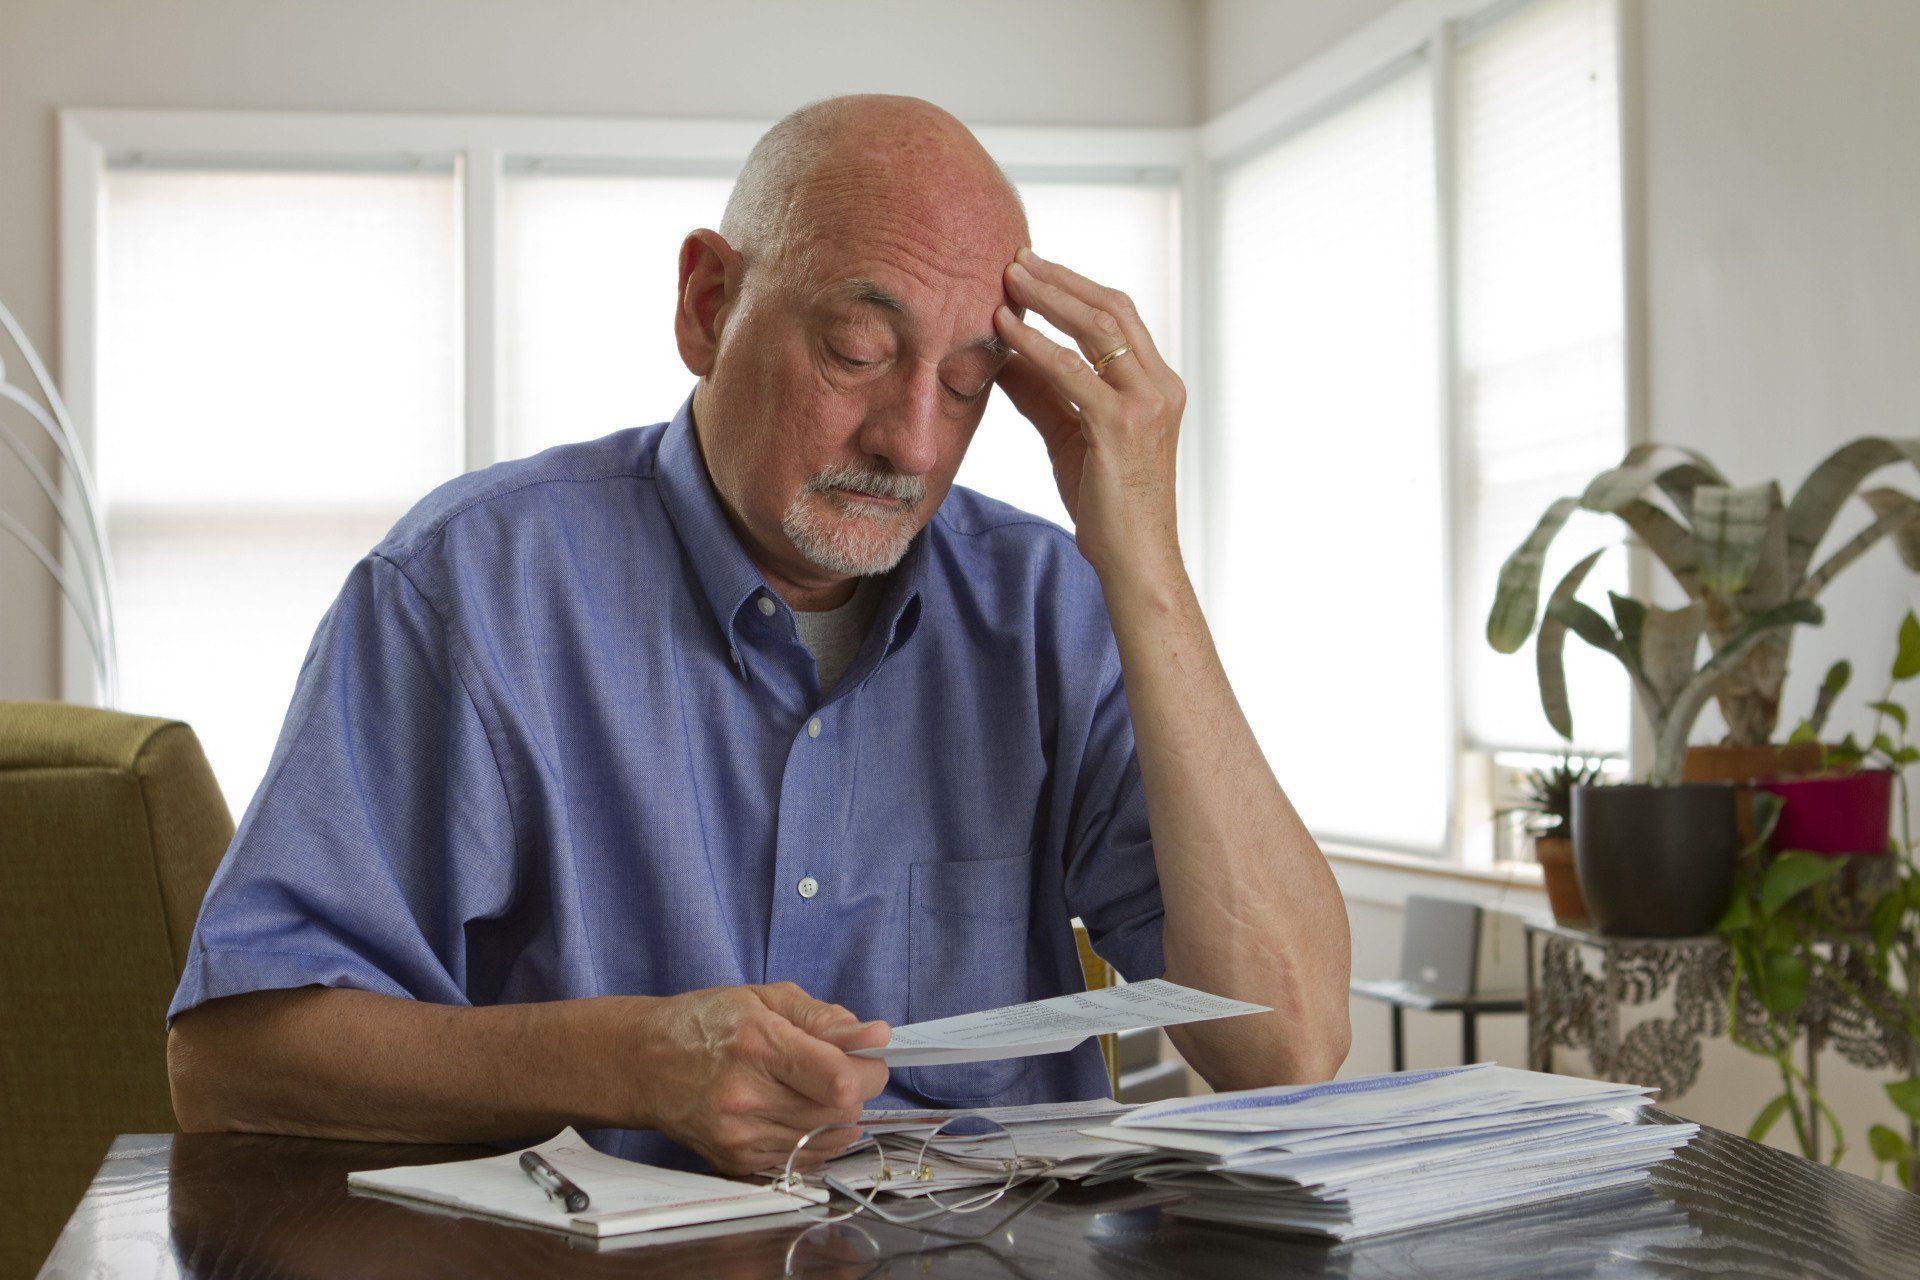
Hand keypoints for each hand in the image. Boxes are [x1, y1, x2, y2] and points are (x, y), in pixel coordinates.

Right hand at [627, 982, 890, 1173]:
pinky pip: (803, 1158)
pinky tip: (796, 1111)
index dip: (869, 1070)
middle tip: (841, 1069)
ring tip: (815, 1089)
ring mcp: (740, 1136)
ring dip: (838, 1115)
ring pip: (827, 1140)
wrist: (643, 1064)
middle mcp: (747, 1097)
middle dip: (857, 1091)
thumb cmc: (705, 1022)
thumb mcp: (766, 999)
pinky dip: (814, 1136)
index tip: (869, 1056)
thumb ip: (825, 1019)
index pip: (840, 1079)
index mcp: (758, 1045)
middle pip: (840, 1113)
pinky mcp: (736, 1161)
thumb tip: (876, 1037)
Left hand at [994, 248, 1186, 579]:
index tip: (1035, 267)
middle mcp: (1160, 386)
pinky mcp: (1121, 425)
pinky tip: (1005, 327)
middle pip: (1112, 308)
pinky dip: (1035, 343)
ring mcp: (1146, 403)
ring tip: (1007, 278)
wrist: (1134, 559)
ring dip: (1048, 297)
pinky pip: (1071, 371)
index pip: (1120, 316)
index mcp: (1158, 385)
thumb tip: (1002, 358)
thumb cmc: (1107, 506)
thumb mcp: (1071, 437)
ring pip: (1097, 327)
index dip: (1076, 286)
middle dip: (1062, 279)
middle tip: (1017, 258)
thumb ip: (1042, 394)